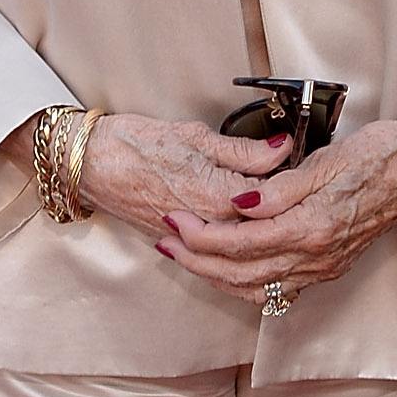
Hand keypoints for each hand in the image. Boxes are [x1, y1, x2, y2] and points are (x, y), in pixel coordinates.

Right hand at [3, 110, 286, 234]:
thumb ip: (243, 150)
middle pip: (263, 233)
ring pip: (244, 254)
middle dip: (285, 217)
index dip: (294, 188)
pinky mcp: (180, 246)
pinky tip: (257, 247)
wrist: (88, 166)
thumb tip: (282, 150)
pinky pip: (220, 261)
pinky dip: (242, 257)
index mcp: (216, 196)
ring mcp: (193, 241)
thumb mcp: (195, 135)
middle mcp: (207, 226)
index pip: (273, 203)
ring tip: (285, 224)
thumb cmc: (134, 144)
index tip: (308, 174)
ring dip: (267, 243)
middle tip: (302, 197)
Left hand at [156, 104, 396, 303]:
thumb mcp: (325, 161)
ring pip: (258, 287)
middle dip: (197, 260)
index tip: (172, 220)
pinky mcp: (330, 266)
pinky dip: (246, 283)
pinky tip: (229, 269)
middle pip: (241, 274)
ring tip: (186, 257)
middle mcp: (318, 256)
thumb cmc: (376, 154)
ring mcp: (325, 266)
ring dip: (217, 276)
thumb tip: (238, 206)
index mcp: (313, 228)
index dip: (200, 236)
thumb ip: (278, 189)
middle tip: (166, 242)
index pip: (240, 244)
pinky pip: (280, 288)